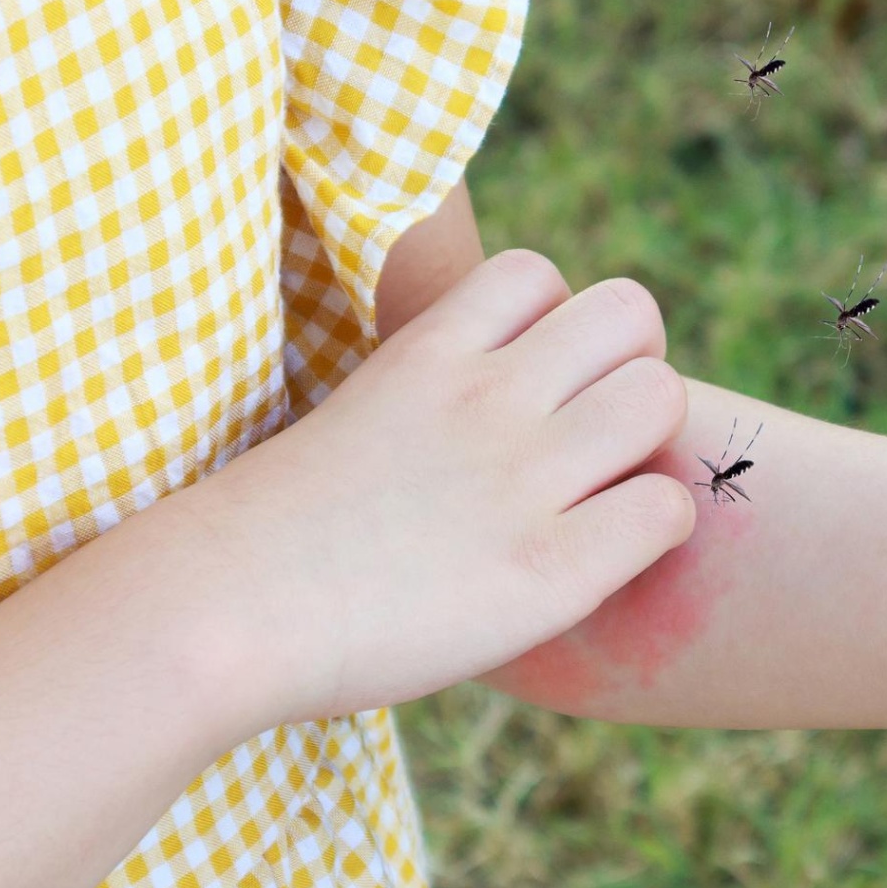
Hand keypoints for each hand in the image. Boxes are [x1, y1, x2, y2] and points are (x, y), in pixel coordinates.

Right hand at [185, 249, 694, 726]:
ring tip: (608, 491)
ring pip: (661, 397)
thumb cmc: (269, 537)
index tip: (532, 386)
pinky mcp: (549, 565)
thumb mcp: (351, 419)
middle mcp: (485, 396)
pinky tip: (607, 555)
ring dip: (653, 442)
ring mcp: (520, 477)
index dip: (554, 326)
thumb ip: (423, 399)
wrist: (220, 614)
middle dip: (629, 368)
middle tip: (597, 438)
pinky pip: (666, 509)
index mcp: (426, 352)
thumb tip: (465, 421)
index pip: (537, 273)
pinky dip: (655, 527)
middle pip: (629, 313)